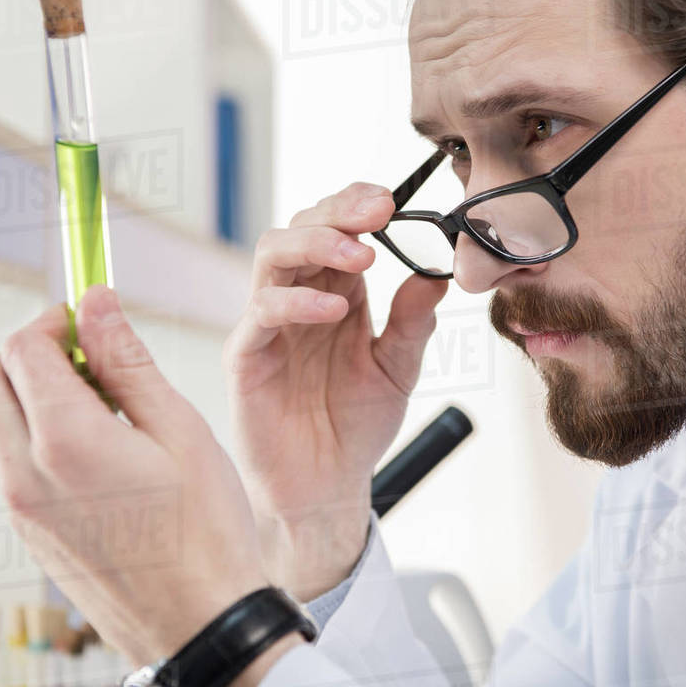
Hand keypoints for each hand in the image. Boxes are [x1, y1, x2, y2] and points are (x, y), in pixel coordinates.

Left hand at [0, 286, 294, 672]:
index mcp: (65, 442)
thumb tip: (97, 304)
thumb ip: (129, 362)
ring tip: (108, 411)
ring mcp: (21, 508)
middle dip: (31, 352)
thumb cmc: (205, 532)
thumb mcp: (180, 430)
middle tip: (90, 359)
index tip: (91, 322)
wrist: (200, 624)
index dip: (56, 321)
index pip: (24, 347)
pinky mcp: (29, 532)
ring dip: (35, 395)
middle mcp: (26, 474)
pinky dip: (40, 436)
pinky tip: (104, 452)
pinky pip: (13, 460)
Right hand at [223, 183, 448, 599]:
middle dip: (338, 212)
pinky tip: (333, 309)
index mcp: (336, 291)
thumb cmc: (355, 424)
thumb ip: (413, 321)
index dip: (358, 206)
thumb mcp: (399, 368)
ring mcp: (268, 324)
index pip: (338, 229)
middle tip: (378, 212)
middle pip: (301, 228)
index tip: (392, 199)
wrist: (326, 486)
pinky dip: (295, 302)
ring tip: (360, 254)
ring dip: (315, 242)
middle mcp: (298, 297)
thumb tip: (438, 274)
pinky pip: (260, 314)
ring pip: (272, 256)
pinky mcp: (247, 356)